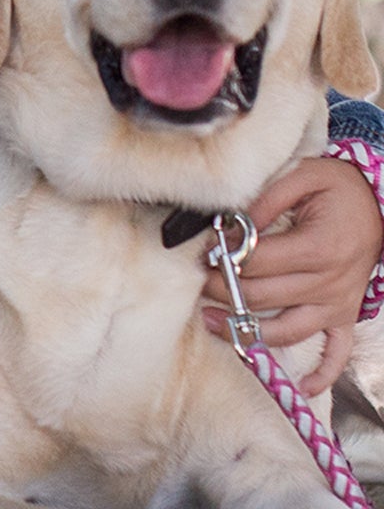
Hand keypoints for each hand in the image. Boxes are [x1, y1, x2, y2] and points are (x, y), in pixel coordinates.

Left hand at [201, 156, 382, 395]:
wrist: (379, 204)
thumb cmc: (337, 187)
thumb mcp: (302, 175)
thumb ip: (266, 199)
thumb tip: (233, 224)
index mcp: (318, 247)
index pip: (258, 262)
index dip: (224, 258)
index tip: (201, 251)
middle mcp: (328, 282)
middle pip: (263, 296)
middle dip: (221, 290)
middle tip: (196, 281)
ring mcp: (337, 304)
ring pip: (287, 330)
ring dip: (247, 332)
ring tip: (210, 323)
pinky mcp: (345, 316)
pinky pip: (337, 354)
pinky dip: (323, 374)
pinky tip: (302, 386)